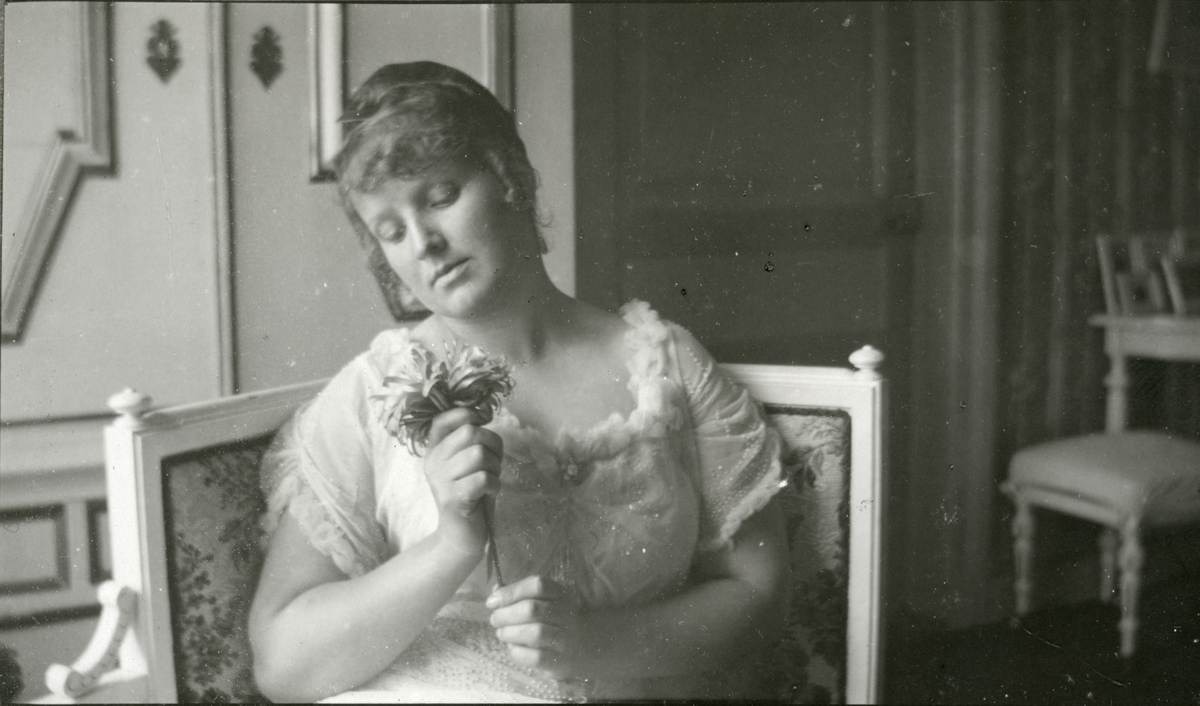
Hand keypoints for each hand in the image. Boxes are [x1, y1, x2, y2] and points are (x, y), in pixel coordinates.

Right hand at [424, 407, 502, 554]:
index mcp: (434, 450)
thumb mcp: (468, 462)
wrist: (461, 535)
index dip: (466, 413)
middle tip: (494, 463)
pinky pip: (483, 478)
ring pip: (479, 454)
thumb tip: (484, 413)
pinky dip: (495, 484)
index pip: (442, 419)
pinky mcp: (452, 498)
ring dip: (495, 467)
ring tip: (491, 479)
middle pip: (470, 433)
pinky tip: (490, 492)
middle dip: (493, 445)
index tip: (484, 420)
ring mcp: (440, 480)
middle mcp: (433, 462)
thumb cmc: (471, 494)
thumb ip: (471, 440)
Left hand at [487, 575, 587, 679]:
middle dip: (505, 614)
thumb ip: (520, 594)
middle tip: (495, 620)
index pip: (537, 585)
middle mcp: (567, 614)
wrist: (588, 646)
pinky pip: (536, 657)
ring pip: (536, 632)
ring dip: (510, 633)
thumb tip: (496, 590)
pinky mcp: (561, 661)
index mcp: (562, 594)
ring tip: (502, 634)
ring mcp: (566, 639)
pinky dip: (518, 652)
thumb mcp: (546, 601)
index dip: (511, 592)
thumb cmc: (557, 620)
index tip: (492, 601)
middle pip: (532, 609)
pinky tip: (513, 648)